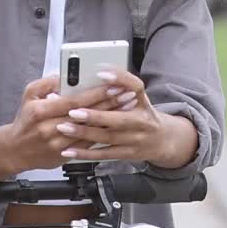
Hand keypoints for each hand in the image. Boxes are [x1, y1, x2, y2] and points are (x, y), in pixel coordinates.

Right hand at [4, 74, 117, 170]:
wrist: (16, 150)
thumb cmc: (25, 121)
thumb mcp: (28, 95)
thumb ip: (47, 83)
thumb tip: (66, 76)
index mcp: (42, 112)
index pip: (75, 101)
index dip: (96, 94)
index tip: (112, 86)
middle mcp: (51, 129)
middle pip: (86, 116)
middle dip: (110, 104)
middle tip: (126, 95)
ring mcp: (59, 145)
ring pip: (91, 131)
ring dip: (111, 119)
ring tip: (126, 108)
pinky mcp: (65, 155)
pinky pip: (87, 145)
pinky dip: (103, 134)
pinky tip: (116, 125)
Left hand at [51, 68, 186, 165]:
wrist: (163, 139)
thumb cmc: (142, 113)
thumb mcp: (138, 96)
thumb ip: (121, 85)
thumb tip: (96, 72)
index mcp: (143, 101)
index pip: (135, 87)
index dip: (119, 79)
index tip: (101, 73)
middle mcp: (142, 121)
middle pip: (118, 118)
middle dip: (94, 115)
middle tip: (72, 111)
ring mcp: (135, 140)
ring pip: (107, 137)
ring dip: (84, 134)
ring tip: (63, 128)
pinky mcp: (127, 154)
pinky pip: (104, 154)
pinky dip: (85, 153)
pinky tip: (68, 151)